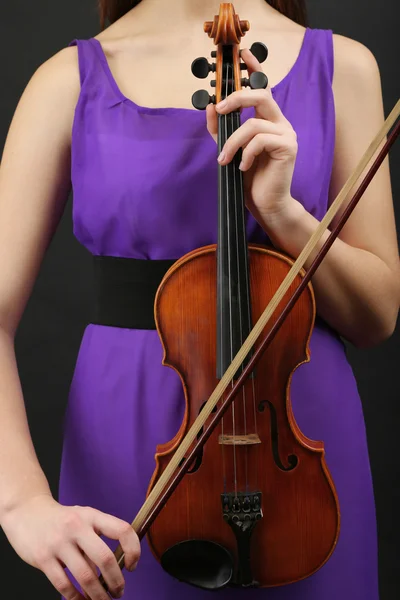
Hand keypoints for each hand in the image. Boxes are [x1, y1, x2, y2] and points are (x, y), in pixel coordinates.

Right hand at [1, 494, 139, 599]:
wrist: (26, 512)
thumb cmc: (62, 519)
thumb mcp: (83, 519)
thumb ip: (97, 539)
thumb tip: (115, 569)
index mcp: (92, 516)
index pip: (122, 530)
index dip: (133, 550)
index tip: (132, 566)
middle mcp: (77, 527)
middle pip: (105, 558)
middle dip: (116, 581)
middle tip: (119, 591)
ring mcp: (59, 542)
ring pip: (86, 576)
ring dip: (98, 595)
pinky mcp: (43, 558)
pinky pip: (64, 585)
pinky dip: (76, 598)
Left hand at [206, 47, 298, 227]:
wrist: (266, 203)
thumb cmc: (249, 178)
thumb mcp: (229, 150)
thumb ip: (220, 129)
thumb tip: (210, 105)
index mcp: (268, 119)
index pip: (263, 87)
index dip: (254, 69)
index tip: (242, 54)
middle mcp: (279, 122)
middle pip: (261, 95)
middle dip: (237, 98)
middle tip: (221, 110)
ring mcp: (286, 134)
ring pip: (253, 124)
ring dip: (232, 142)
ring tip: (225, 160)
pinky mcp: (288, 147)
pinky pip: (260, 140)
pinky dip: (246, 154)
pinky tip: (242, 167)